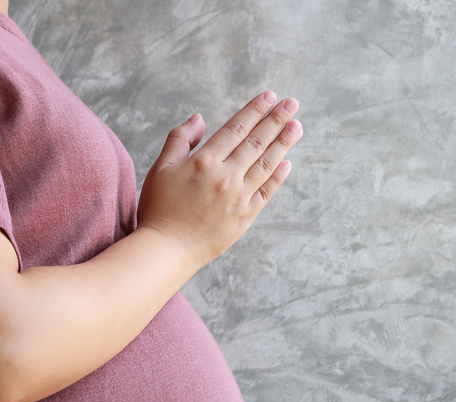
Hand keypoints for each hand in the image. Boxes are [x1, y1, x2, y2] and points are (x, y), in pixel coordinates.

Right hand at [135, 90, 301, 270]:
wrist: (166, 250)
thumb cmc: (158, 209)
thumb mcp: (161, 168)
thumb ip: (179, 140)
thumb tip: (200, 118)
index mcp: (204, 161)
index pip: (236, 128)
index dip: (255, 110)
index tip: (270, 96)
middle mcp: (225, 177)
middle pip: (256, 142)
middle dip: (276, 120)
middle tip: (292, 104)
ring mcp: (238, 198)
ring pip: (266, 165)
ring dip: (283, 143)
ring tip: (296, 127)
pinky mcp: (244, 218)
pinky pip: (266, 192)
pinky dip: (278, 176)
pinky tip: (286, 162)